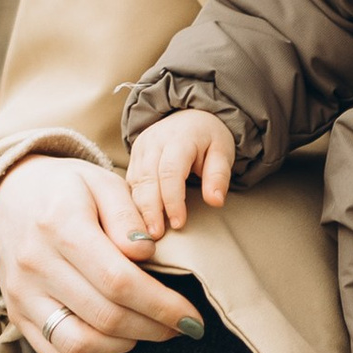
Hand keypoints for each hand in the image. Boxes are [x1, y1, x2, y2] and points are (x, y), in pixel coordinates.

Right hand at [0, 153, 201, 352]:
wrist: (5, 196)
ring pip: (79, 345)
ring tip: (148, 329)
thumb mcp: (101, 182)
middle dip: (153, 328)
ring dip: (124, 345)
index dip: (161, 305)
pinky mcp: (17, 316)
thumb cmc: (65, 189)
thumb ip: (128, 214)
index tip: (192, 317)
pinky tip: (115, 339)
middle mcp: (36, 265)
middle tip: (181, 326)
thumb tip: (146, 253)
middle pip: (105, 316)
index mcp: (60, 226)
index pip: (118, 280)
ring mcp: (22, 296)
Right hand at [126, 110, 235, 237]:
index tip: (179, 223)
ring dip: (139, 210)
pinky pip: (130, 183)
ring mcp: (140, 149)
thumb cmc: (208, 138)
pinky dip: (134, 203)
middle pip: (147, 178)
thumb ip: (219, 176)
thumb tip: (216, 201)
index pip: (170, 171)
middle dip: (150, 209)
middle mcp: (154, 142)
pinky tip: (139, 222)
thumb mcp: (222, 152)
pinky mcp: (133, 158)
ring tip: (146, 234)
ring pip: (135, 182)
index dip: (173, 199)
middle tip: (155, 235)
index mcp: (179, 138)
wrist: (189, 117)